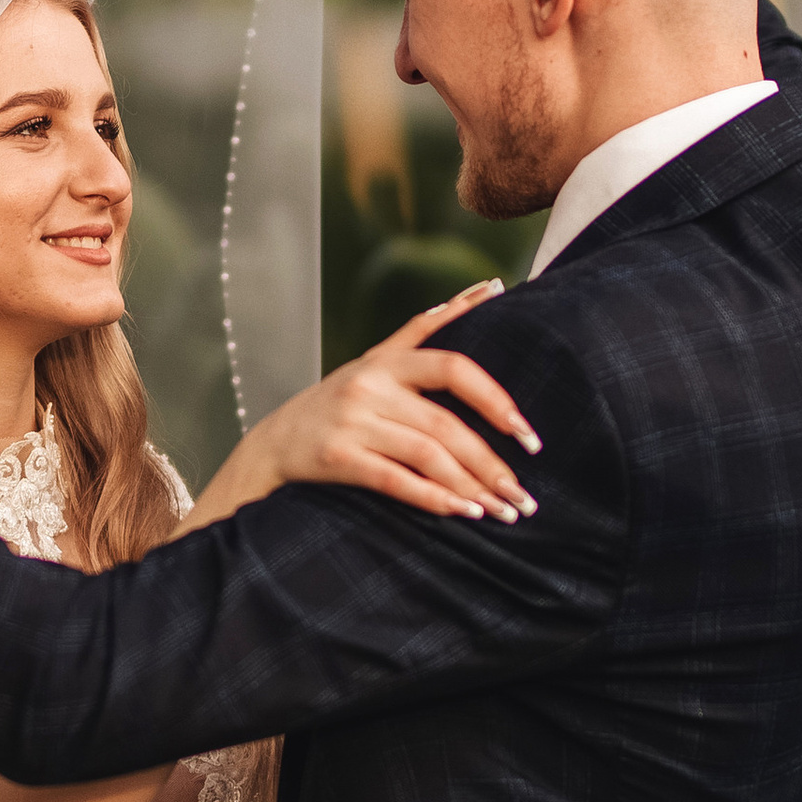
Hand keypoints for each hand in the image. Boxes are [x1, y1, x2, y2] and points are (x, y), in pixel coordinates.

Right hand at [198, 284, 543, 525]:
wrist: (272, 446)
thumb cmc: (338, 404)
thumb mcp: (376, 361)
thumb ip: (426, 329)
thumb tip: (488, 288)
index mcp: (387, 360)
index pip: (453, 367)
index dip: (495, 399)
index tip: (529, 434)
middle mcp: (369, 385)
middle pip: (444, 423)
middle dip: (491, 463)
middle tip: (524, 495)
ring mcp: (351, 420)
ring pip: (426, 453)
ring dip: (471, 487)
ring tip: (503, 512)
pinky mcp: (336, 457)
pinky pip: (395, 480)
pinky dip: (434, 499)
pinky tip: (463, 513)